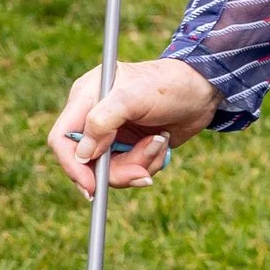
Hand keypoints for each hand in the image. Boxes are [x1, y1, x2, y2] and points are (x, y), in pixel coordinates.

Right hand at [47, 58, 221, 196]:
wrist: (207, 88)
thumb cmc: (170, 84)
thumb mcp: (134, 96)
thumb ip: (102, 121)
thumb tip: (82, 154)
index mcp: (87, 97)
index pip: (62, 139)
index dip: (72, 165)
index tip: (91, 185)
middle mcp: (95, 117)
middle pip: (86, 163)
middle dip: (115, 171)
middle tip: (141, 174)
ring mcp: (113, 134)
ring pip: (109, 170)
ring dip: (137, 165)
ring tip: (159, 142)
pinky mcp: (131, 146)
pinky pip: (130, 170)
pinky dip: (148, 163)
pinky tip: (162, 143)